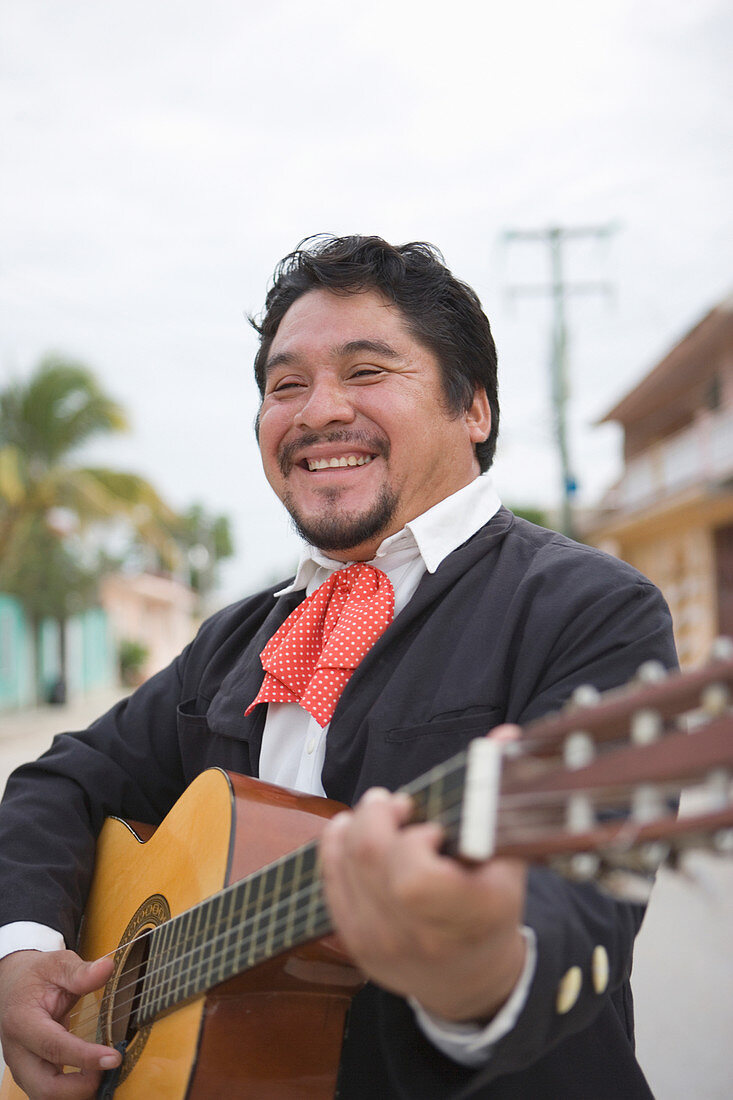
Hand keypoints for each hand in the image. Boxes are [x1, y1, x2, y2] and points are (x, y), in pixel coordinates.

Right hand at [0, 949, 120, 1098]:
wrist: (13, 984)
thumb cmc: (36, 976)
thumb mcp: (57, 965)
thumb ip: (81, 972)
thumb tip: (107, 968)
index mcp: (23, 1021)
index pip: (54, 1047)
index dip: (85, 1057)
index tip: (114, 1057)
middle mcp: (17, 1051)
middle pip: (45, 1088)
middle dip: (80, 1087)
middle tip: (109, 1067)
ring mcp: (22, 1066)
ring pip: (46, 1096)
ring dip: (77, 1091)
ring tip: (103, 1071)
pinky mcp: (30, 1073)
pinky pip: (49, 1092)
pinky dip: (71, 1090)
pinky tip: (91, 1075)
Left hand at [320, 772, 526, 1023]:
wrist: (472, 980)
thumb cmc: (493, 909)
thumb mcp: (510, 859)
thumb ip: (502, 795)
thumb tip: (506, 735)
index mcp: (469, 918)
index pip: (414, 878)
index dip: (413, 840)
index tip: (430, 827)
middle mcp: (421, 937)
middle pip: (370, 858)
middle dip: (377, 816)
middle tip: (397, 803)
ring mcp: (383, 945)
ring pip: (344, 865)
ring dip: (355, 826)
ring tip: (379, 815)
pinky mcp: (355, 945)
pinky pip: (329, 881)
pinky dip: (336, 847)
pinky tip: (352, 831)